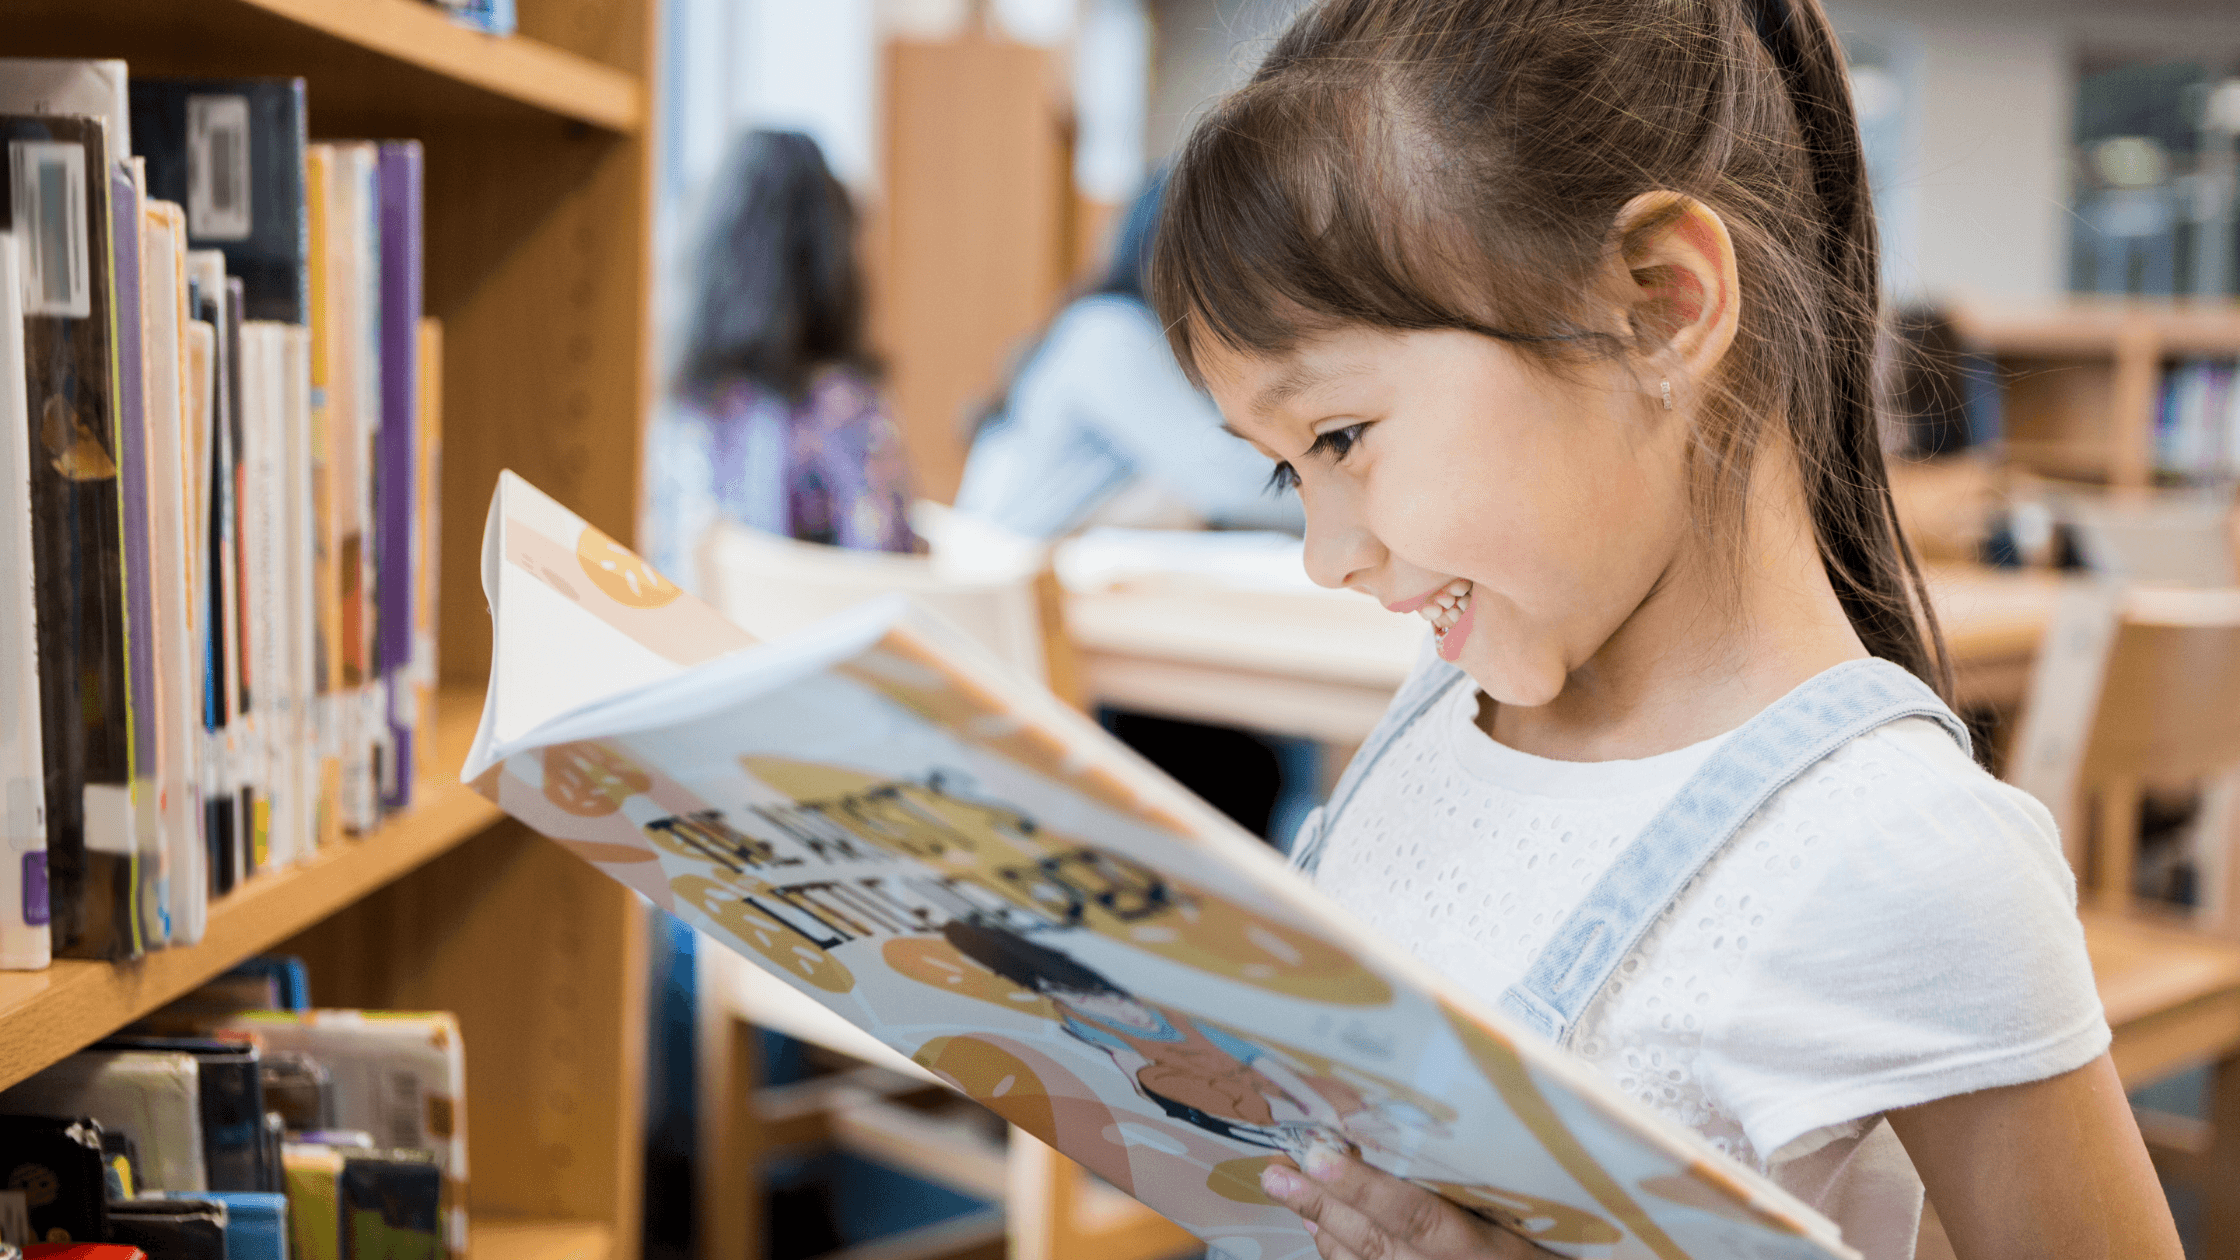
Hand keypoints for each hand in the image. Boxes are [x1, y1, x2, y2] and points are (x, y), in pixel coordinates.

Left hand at [1259, 1146, 1558, 1259]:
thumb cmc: (1545, 1243)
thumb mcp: (1524, 1212)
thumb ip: (1480, 1176)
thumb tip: (1426, 1123)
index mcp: (1481, 1246)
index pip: (1415, 1214)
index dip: (1364, 1187)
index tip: (1321, 1156)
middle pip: (1375, 1240)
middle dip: (1322, 1203)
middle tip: (1277, 1171)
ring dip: (1322, 1224)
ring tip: (1287, 1187)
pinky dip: (1336, 1252)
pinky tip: (1316, 1226)